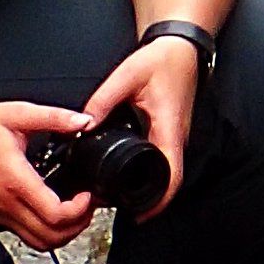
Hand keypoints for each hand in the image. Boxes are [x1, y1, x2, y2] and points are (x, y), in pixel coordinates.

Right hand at [0, 101, 95, 251]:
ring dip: (63, 235)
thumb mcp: (18, 114)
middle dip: (78, 226)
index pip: (55, 214)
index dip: (79, 210)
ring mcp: (1, 213)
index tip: (87, 195)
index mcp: (16, 180)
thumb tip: (83, 121)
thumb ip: (54, 117)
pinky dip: (46, 233)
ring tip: (74, 213)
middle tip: (87, 206)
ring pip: (39, 244)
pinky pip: (26, 236)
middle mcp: (8, 203)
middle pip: (51, 238)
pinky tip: (52, 213)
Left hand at [82, 37, 200, 220]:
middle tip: (118, 207)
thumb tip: (84, 123)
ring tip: (120, 195)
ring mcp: (175, 135)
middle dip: (148, 200)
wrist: (180, 47)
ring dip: (149, 187)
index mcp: (169, 129)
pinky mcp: (170, 131)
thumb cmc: (161, 60)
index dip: (158, 201)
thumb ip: (103, 100)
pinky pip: (162, 158)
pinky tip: (128, 170)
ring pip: (166, 171)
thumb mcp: (127, 76)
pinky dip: (149, 170)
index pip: (172, 176)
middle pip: (168, 181)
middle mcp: (176, 137)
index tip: (139, 215)